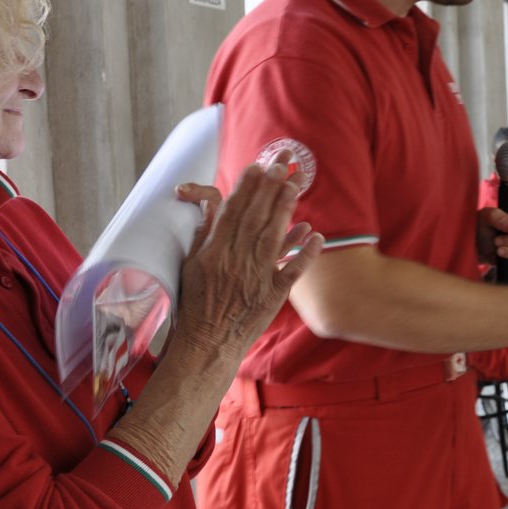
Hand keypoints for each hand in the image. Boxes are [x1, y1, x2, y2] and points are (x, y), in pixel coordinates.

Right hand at [169, 156, 323, 357]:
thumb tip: (212, 204)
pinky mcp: (272, 295)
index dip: (247, 187)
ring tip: (297, 184)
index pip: (233, 212)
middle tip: (284, 163)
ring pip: (273, 236)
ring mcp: (255, 278)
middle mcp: (235, 261)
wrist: (207, 345)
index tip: (259, 166)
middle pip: (255, 217)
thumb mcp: (191, 266)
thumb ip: (205, 234)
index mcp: (214, 252)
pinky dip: (304, 252)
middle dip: (270, 187)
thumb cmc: (197, 305)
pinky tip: (316, 234)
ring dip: (286, 209)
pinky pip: (291, 270)